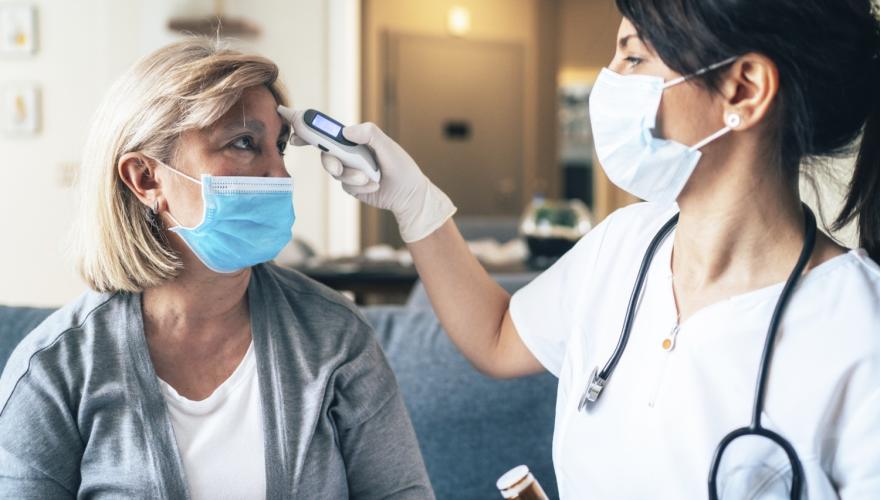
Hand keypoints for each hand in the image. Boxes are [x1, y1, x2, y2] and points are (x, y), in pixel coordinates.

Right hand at [278, 106, 455, 242]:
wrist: (409, 195)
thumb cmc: (401, 167)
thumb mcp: (388, 147)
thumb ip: (370, 134)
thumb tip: (347, 130)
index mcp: (355, 138)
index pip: (327, 130)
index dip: (307, 127)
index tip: (291, 124)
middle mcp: (348, 152)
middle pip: (325, 152)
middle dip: (330, 160)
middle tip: (338, 167)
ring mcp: (348, 169)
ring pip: (334, 171)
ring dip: (351, 175)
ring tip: (370, 177)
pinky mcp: (351, 185)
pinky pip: (345, 185)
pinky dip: (359, 185)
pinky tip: (374, 184)